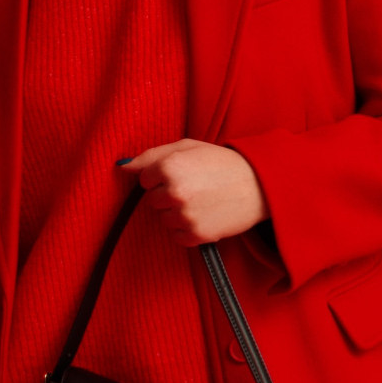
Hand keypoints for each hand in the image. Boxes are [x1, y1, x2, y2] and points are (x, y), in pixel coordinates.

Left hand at [117, 139, 269, 245]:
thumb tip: (123, 167)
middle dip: (168, 195)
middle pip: (153, 201)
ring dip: (177, 213)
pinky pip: (177, 236)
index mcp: (170, 166)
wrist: (258, 184)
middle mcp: (174, 191)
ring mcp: (185, 215)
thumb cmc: (222, 162)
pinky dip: (187, 229)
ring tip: (202, 201)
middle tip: (195, 187)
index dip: (162, 177)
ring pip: (164, 219)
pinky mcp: (196, 234)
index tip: (184, 174)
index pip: (145, 180)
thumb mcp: (187, 146)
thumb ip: (151, 155)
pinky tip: (204, 215)